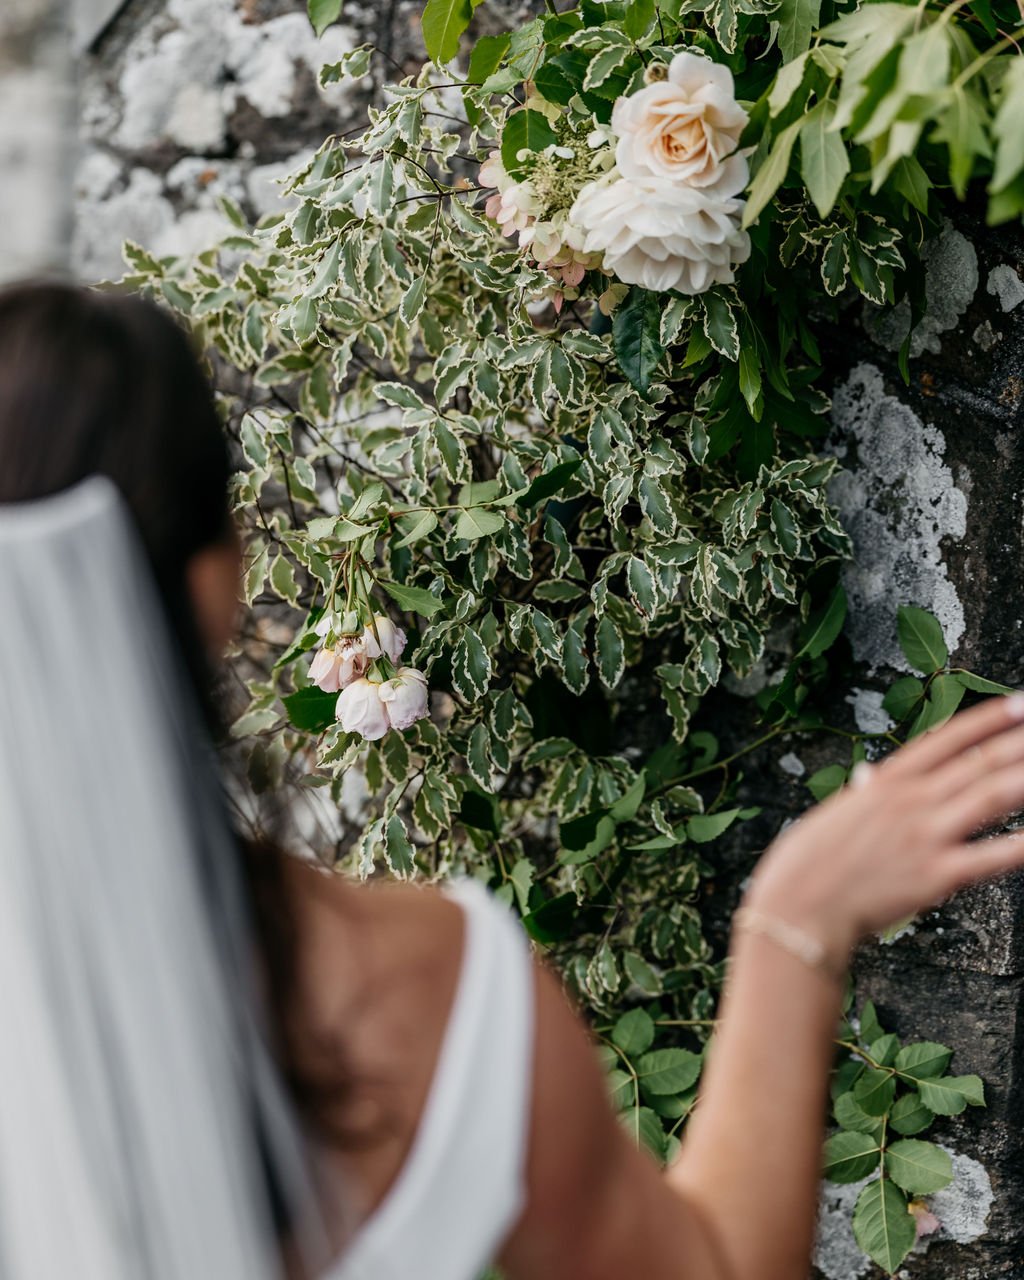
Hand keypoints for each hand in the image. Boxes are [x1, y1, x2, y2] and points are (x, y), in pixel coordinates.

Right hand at [746, 695, 1023, 966]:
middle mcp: (910, 801)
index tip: (1016, 704)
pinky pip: (992, 856)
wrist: (798, 906)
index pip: (947, 739)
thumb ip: (862, 794)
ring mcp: (925, 835)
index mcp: (885, 782)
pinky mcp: (936, 875)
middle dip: (1019, 742)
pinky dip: (1022, 844)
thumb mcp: (833, 815)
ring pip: (991, 796)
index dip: (987, 720)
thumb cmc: (807, 863)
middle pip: (979, 762)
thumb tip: (869, 777)